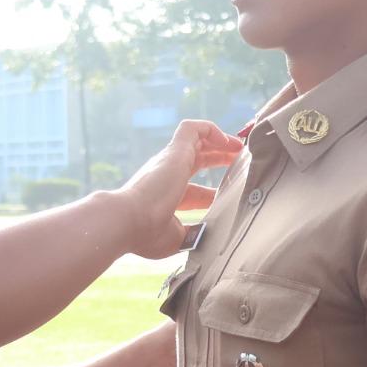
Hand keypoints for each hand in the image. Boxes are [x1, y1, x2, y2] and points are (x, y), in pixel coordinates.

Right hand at [117, 120, 241, 258]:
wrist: (126, 221)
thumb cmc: (147, 234)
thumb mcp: (178, 238)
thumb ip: (194, 235)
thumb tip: (211, 238)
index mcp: (167, 196)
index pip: (196, 192)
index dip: (214, 194)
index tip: (232, 198)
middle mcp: (167, 174)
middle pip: (197, 160)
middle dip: (220, 158)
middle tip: (240, 162)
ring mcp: (170, 161)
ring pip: (196, 139)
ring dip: (220, 141)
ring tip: (239, 147)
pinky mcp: (175, 150)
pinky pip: (193, 128)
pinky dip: (211, 129)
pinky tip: (227, 142)